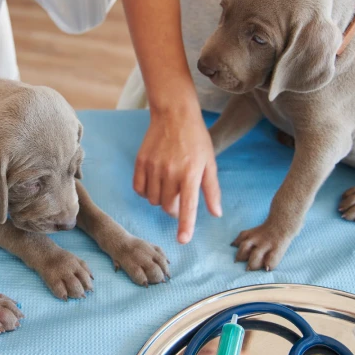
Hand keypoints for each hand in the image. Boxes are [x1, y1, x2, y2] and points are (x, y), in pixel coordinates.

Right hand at [134, 106, 221, 243]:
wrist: (174, 114)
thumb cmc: (196, 139)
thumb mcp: (210, 163)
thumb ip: (212, 190)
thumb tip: (216, 213)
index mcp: (191, 173)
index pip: (188, 206)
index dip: (185, 226)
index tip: (182, 240)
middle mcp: (171, 172)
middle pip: (167, 206)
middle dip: (173, 208)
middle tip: (179, 198)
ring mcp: (153, 167)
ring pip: (152, 200)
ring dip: (160, 200)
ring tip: (167, 187)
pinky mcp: (140, 162)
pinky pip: (138, 189)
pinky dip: (145, 192)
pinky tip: (153, 183)